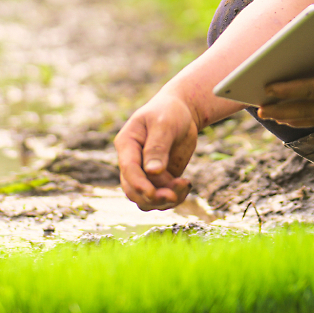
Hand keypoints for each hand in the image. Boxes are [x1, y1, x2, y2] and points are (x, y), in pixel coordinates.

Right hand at [114, 92, 201, 210]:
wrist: (181, 112)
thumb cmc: (169, 112)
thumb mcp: (164, 124)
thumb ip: (157, 147)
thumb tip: (152, 172)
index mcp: (127, 144)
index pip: (128, 169)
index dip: (139, 184)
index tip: (154, 194)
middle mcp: (132, 161)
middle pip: (133, 190)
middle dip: (152, 198)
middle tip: (173, 196)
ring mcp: (145, 172)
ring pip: (147, 199)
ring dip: (165, 200)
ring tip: (185, 184)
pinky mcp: (159, 179)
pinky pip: (162, 197)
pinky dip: (174, 197)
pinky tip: (186, 184)